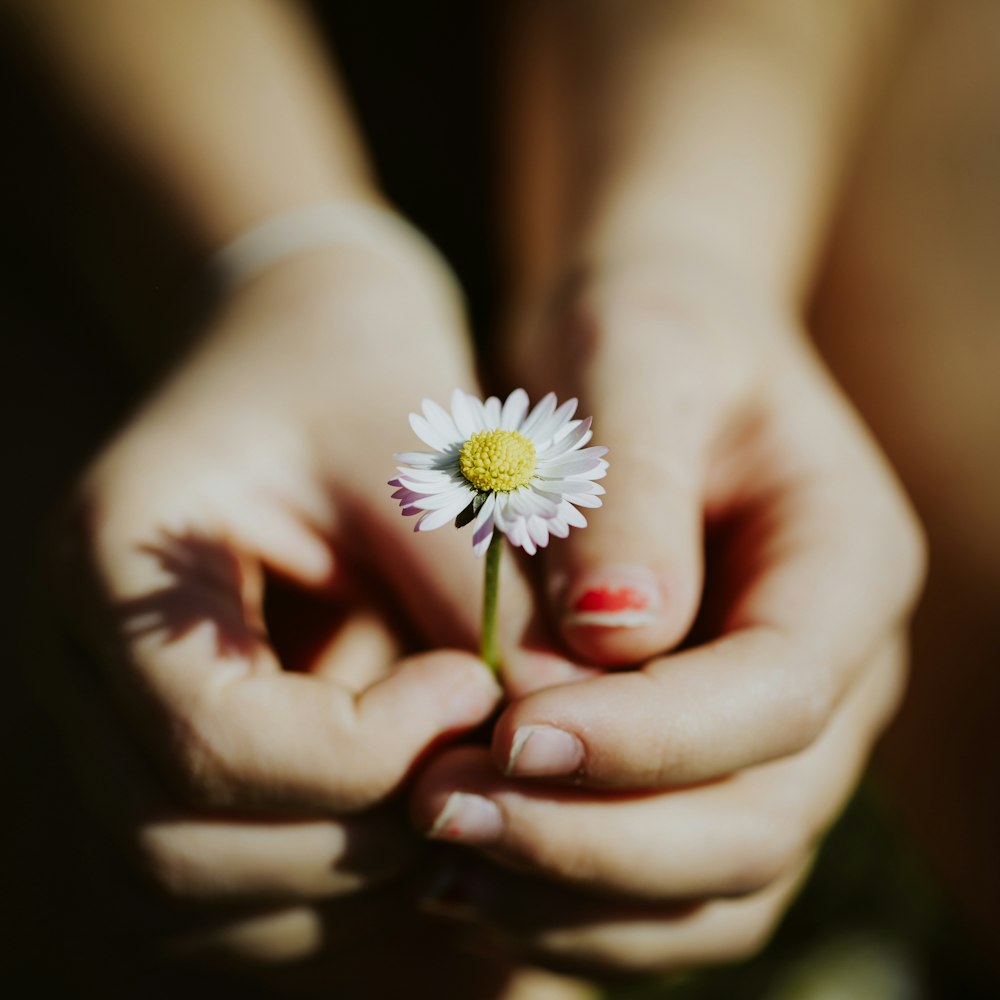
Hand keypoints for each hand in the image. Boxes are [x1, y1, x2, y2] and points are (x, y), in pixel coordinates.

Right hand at [46, 241, 505, 971]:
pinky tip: (414, 809)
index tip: (476, 685)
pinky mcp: (165, 750)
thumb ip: (479, 589)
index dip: (368, 752)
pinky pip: (220, 886)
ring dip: (343, 876)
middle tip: (477, 759)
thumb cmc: (352, 374)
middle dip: (358, 837)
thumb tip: (567, 720)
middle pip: (181, 852)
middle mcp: (80, 665)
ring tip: (453, 786)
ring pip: (190, 896)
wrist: (294, 352)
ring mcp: (111, 722)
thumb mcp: (416, 449)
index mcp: (116, 564)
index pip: (212, 744)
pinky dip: (323, 883)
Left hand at [410, 258, 924, 971]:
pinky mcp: (698, 762)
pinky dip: (568, 898)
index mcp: (847, 565)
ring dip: (577, 892)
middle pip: (755, 820)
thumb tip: (615, 640)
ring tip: (437, 858)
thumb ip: (634, 489)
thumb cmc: (642, 334)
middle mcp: (832, 671)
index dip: (653, 737)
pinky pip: (658, 881)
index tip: (511, 729)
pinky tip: (462, 871)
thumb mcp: (638, 360)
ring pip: (712, 882)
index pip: (781, 694)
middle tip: (446, 810)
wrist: (637, 362)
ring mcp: (771, 733)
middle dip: (601, 839)